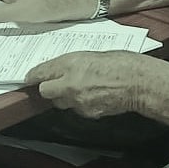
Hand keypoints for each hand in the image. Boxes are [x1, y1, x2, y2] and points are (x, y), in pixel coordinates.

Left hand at [26, 51, 156, 117]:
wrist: (139, 82)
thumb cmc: (122, 63)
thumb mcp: (93, 54)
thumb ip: (73, 63)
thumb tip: (61, 69)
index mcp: (71, 63)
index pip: (42, 72)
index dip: (34, 75)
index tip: (29, 78)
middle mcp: (70, 83)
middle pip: (45, 91)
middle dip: (49, 88)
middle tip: (57, 83)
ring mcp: (78, 100)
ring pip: (60, 102)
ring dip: (65, 97)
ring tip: (81, 88)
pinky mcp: (87, 112)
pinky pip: (76, 109)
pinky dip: (80, 104)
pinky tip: (94, 96)